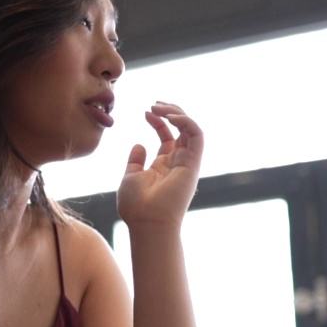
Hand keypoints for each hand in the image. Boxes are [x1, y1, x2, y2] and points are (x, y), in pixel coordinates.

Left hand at [116, 103, 203, 229]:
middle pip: (182, 130)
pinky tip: (170, 117)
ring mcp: (186, 162)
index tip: (145, 112)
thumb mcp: (130, 177)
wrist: (147, 222)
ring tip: (159, 107)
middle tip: (155, 103)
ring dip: (178, 113)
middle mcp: (177, 163)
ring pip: (191, 129)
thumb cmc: (136, 206)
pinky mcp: (193, 163)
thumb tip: (139, 144)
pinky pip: (196, 135)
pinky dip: (186, 121)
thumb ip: (135, 161)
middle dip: (171, 112)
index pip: (167, 137)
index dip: (158, 121)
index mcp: (163, 166)